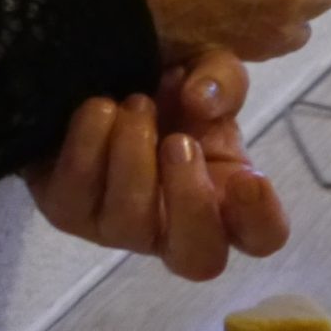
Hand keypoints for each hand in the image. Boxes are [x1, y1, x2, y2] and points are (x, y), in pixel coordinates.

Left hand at [23, 48, 289, 279]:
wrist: (96, 86)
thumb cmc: (169, 91)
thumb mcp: (209, 71)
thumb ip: (222, 80)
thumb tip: (201, 100)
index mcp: (227, 198)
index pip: (262, 237)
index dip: (261, 218)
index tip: (250, 178)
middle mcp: (174, 227)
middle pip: (198, 259)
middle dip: (190, 201)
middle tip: (180, 142)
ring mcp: (118, 228)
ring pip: (129, 223)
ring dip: (135, 155)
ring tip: (138, 103)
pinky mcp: (68, 212)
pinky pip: (78, 195)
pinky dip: (91, 145)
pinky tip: (101, 108)